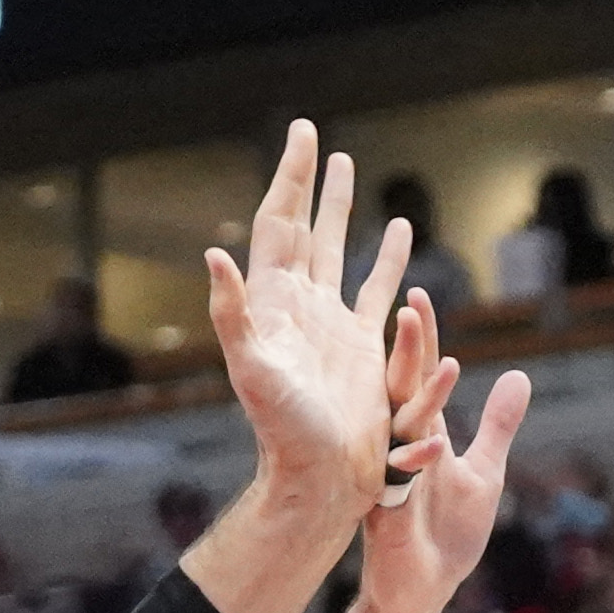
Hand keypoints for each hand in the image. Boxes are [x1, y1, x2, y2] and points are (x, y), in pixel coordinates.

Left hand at [194, 124, 402, 536]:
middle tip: (317, 137)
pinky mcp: (362, 349)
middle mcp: (300, 305)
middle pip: (304, 227)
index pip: (279, 222)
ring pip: (338, 251)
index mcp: (274, 302)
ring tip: (349, 169)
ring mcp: (331, 324)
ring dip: (341, 211)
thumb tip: (214, 254)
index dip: (291, 177)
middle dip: (311, 183)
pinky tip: (400, 233)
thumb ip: (233, 314)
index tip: (304, 133)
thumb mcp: (251, 370)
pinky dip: (387, 259)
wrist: (318, 479)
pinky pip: (376, 291)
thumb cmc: (282, 432)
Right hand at [344, 310, 530, 612]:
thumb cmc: (447, 534)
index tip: (418, 297)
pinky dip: (417, 462)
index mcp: (419, 434)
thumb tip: (519, 376)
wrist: (426, 592)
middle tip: (410, 305)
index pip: (418, 376)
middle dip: (408, 350)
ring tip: (438, 358)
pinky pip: (400, 482)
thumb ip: (498, 426)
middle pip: (402, 390)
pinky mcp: (388, 514)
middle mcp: (398, 449)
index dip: (421, 340)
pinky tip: (435, 444)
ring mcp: (390, 480)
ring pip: (400, 428)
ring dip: (417, 395)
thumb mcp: (484, 472)